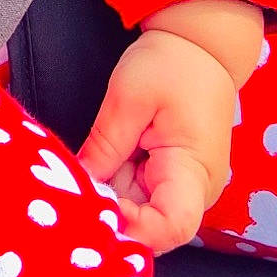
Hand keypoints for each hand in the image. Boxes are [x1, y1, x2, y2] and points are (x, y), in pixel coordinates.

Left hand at [78, 29, 237, 254]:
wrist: (202, 46)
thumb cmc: (173, 64)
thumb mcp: (128, 97)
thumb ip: (105, 145)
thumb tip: (80, 185)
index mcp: (193, 172)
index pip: (170, 229)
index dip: (132, 229)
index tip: (97, 208)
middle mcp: (196, 191)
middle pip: (150, 226)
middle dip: (110, 213)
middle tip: (74, 188)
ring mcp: (185, 187)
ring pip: (140, 211)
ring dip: (110, 197)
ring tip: (85, 170)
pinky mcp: (173, 178)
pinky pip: (140, 195)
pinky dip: (117, 185)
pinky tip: (99, 165)